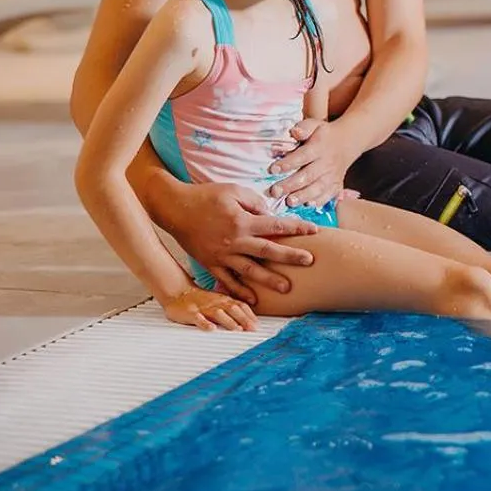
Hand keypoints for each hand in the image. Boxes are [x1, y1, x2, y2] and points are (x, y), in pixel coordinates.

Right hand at [155, 181, 319, 303]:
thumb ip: (255, 202)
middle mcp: (234, 241)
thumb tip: (270, 214)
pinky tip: (252, 300)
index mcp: (242, 221)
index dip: (297, 227)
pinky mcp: (210, 263)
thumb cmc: (206, 196)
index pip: (277, 225)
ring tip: (286, 288)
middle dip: (290, 257)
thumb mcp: (233, 191)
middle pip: (268, 251)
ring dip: (269, 280)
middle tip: (310, 261)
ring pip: (250, 271)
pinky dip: (239, 291)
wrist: (175, 209)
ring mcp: (222, 255)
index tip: (314, 231)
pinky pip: (226, 281)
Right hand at [162, 287, 257, 331]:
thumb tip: (248, 319)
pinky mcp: (190, 313)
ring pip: (218, 314)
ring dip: (229, 322)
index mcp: (224, 300)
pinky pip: (198, 318)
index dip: (250, 315)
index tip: (258, 325)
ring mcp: (203, 308)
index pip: (240, 306)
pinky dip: (205, 323)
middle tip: (253, 329)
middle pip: (232, 309)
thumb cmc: (200, 300)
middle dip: (244, 319)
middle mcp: (216, 303)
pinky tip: (211, 329)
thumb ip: (232, 308)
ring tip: (237, 330)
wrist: (178, 292)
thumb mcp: (219, 301)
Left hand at [268, 118, 355, 208]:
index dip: (288, 163)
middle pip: (308, 175)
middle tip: (275, 192)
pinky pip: (328, 195)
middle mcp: (327, 162)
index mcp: (320, 146)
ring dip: (303, 196)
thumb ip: (304, 127)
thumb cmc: (323, 134)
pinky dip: (319, 201)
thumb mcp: (315, 125)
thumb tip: (294, 132)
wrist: (346, 143)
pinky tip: (307, 205)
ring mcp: (333, 176)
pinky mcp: (336, 186)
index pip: (303, 155)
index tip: (273, 169)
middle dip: (291, 184)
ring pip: (318, 188)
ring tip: (289, 202)